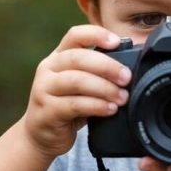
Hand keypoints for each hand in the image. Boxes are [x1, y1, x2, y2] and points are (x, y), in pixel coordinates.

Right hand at [22, 25, 131, 158]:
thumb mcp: (79, 85)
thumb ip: (95, 73)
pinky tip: (110, 109)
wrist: (41, 136)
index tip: (117, 42)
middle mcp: (48, 69)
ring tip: (122, 97)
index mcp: (58, 57)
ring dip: (104, 88)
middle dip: (107, 66)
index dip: (96, 34)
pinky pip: (75, 105)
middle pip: (77, 57)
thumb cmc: (66, 106)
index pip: (75, 35)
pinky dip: (96, 106)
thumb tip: (129, 68)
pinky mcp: (47, 111)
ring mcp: (44, 89)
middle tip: (127, 77)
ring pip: (76, 81)